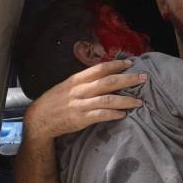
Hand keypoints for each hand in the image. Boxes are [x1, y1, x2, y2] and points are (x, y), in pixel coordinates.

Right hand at [25, 59, 145, 139]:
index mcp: (76, 79)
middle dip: (128, 79)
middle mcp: (79, 90)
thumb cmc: (55, 101)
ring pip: (107, 100)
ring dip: (126, 100)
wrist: (39, 119)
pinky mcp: (80, 118)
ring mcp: (80, 104)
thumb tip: (105, 75)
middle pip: (108, 82)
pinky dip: (114, 114)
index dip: (116, 65)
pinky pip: (101, 115)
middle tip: (144, 78)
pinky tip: (124, 114)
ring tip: (140, 101)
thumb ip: (85, 81)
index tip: (130, 63)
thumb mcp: (68, 86)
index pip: (99, 69)